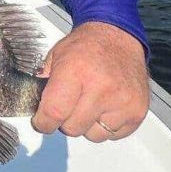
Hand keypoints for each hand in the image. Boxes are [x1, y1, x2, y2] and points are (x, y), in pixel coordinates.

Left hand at [31, 21, 148, 141]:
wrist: (117, 36)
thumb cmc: (86, 46)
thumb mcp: (56, 56)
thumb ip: (42, 82)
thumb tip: (33, 107)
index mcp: (75, 72)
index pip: (54, 113)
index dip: (44, 122)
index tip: (42, 121)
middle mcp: (101, 88)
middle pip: (72, 128)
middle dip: (65, 120)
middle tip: (70, 103)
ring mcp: (121, 101)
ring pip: (93, 135)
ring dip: (87, 125)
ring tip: (90, 102)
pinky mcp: (137, 111)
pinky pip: (113, 135)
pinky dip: (107, 126)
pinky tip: (106, 106)